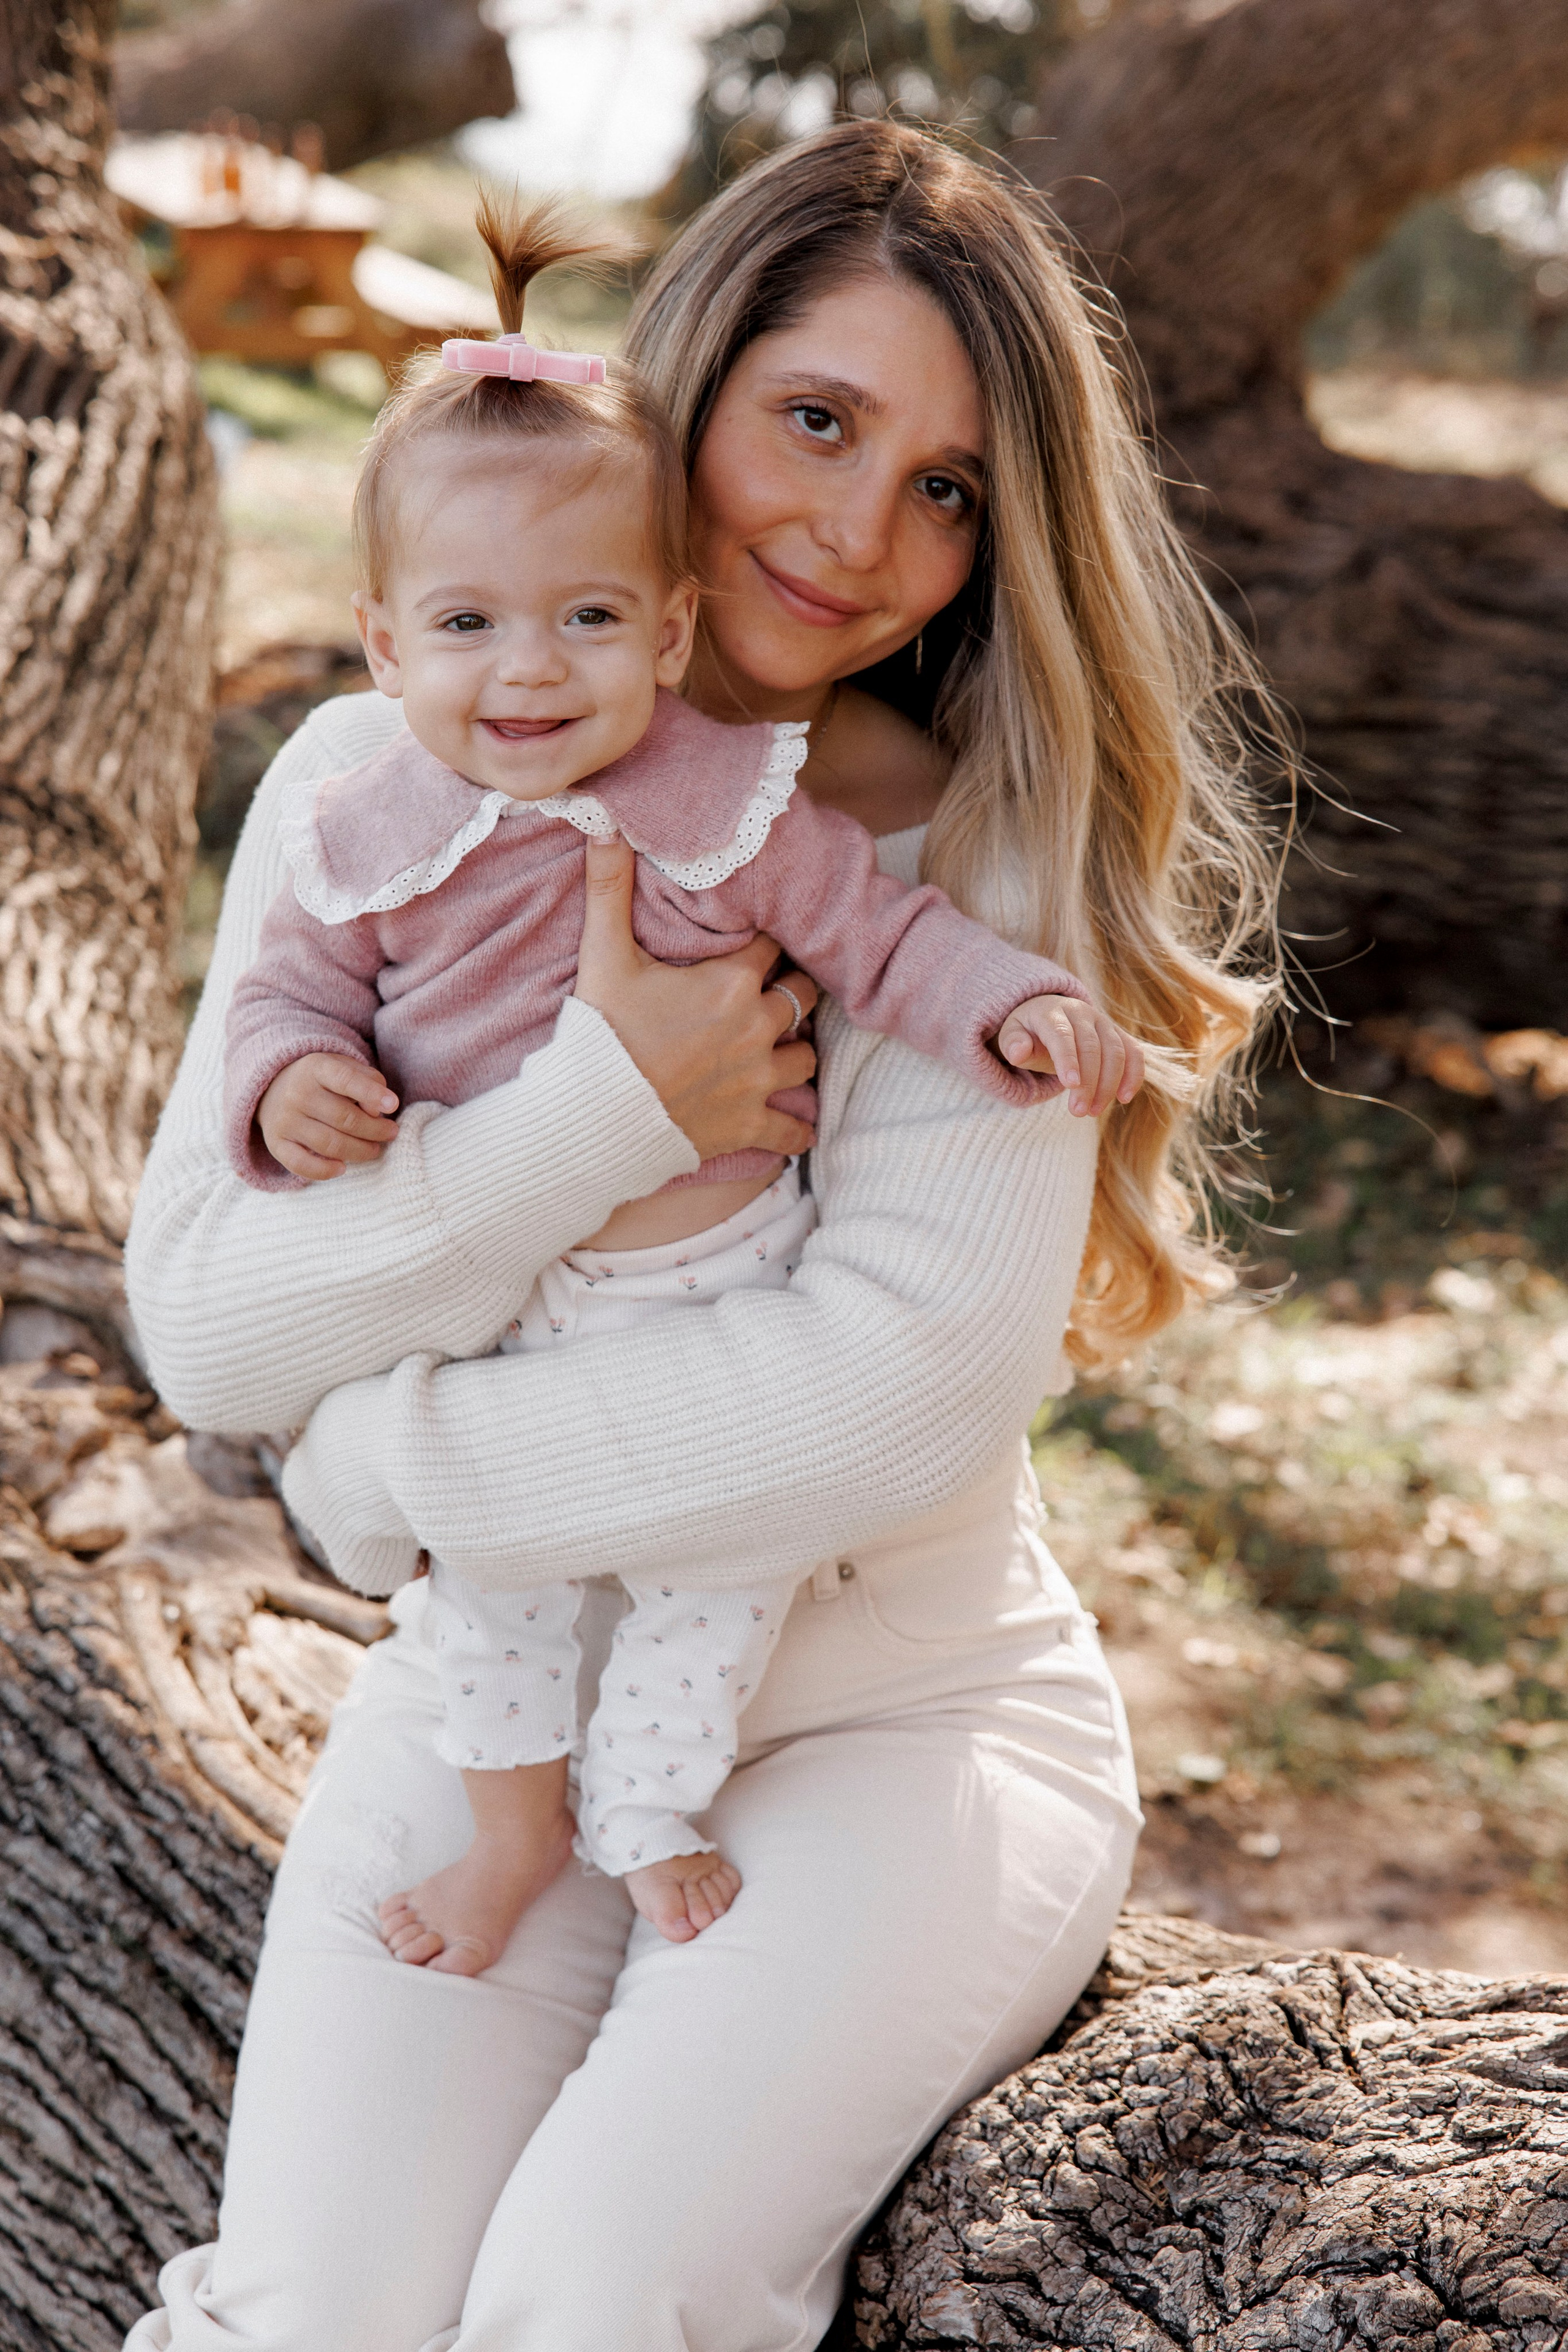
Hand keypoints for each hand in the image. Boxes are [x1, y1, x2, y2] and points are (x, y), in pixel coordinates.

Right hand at [257, 1053, 400, 1181]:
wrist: (273, 1089)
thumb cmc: (323, 1081)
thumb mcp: (345, 1068)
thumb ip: (369, 1081)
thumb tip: (378, 1110)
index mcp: (316, 1068)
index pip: (345, 1079)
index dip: (371, 1094)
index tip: (393, 1105)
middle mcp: (297, 1093)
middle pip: (344, 1118)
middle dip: (375, 1130)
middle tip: (391, 1132)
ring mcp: (285, 1119)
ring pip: (330, 1144)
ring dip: (360, 1151)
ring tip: (374, 1149)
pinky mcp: (276, 1143)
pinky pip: (300, 1164)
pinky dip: (324, 1170)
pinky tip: (342, 1167)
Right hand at [574, 834, 817, 1161]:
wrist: (591, 1115)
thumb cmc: (600, 1033)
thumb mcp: (603, 955)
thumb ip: (610, 887)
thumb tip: (603, 822)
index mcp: (731, 983)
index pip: (773, 945)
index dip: (766, 942)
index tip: (758, 943)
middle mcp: (756, 1028)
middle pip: (801, 995)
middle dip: (789, 989)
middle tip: (772, 991)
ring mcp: (757, 1079)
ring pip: (806, 1057)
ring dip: (796, 1050)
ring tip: (780, 1047)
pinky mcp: (749, 1123)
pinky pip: (793, 1128)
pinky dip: (797, 1125)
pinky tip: (797, 1122)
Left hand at [996, 995, 1144, 1116]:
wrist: (1048, 1016)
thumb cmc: (1028, 1033)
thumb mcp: (1012, 1036)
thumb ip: (1014, 1044)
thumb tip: (1018, 1052)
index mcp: (1052, 1012)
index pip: (1062, 1034)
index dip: (1067, 1058)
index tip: (1070, 1085)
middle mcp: (1081, 1012)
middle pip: (1091, 1046)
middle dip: (1089, 1081)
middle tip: (1078, 1112)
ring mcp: (1103, 1022)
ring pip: (1115, 1051)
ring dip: (1109, 1084)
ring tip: (1093, 1111)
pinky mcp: (1118, 1035)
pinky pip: (1133, 1052)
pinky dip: (1133, 1074)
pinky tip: (1124, 1098)